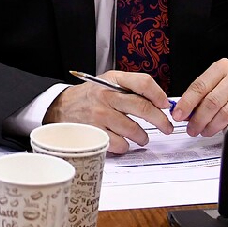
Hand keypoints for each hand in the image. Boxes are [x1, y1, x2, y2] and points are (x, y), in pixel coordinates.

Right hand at [45, 71, 173, 153]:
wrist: (61, 107)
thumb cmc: (90, 96)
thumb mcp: (107, 82)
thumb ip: (131, 88)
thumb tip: (160, 102)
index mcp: (112, 80)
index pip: (142, 82)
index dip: (159, 95)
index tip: (165, 105)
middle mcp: (106, 96)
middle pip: (143, 108)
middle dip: (160, 121)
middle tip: (166, 127)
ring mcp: (100, 115)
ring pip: (134, 130)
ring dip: (143, 137)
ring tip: (141, 137)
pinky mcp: (95, 132)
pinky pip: (121, 144)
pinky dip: (126, 146)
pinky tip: (122, 141)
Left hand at [171, 58, 227, 137]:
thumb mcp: (217, 84)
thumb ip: (200, 96)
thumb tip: (183, 112)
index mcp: (222, 67)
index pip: (200, 86)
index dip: (187, 103)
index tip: (178, 115)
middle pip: (212, 101)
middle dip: (198, 119)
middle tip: (192, 129)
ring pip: (226, 113)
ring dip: (211, 126)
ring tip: (205, 131)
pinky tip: (222, 131)